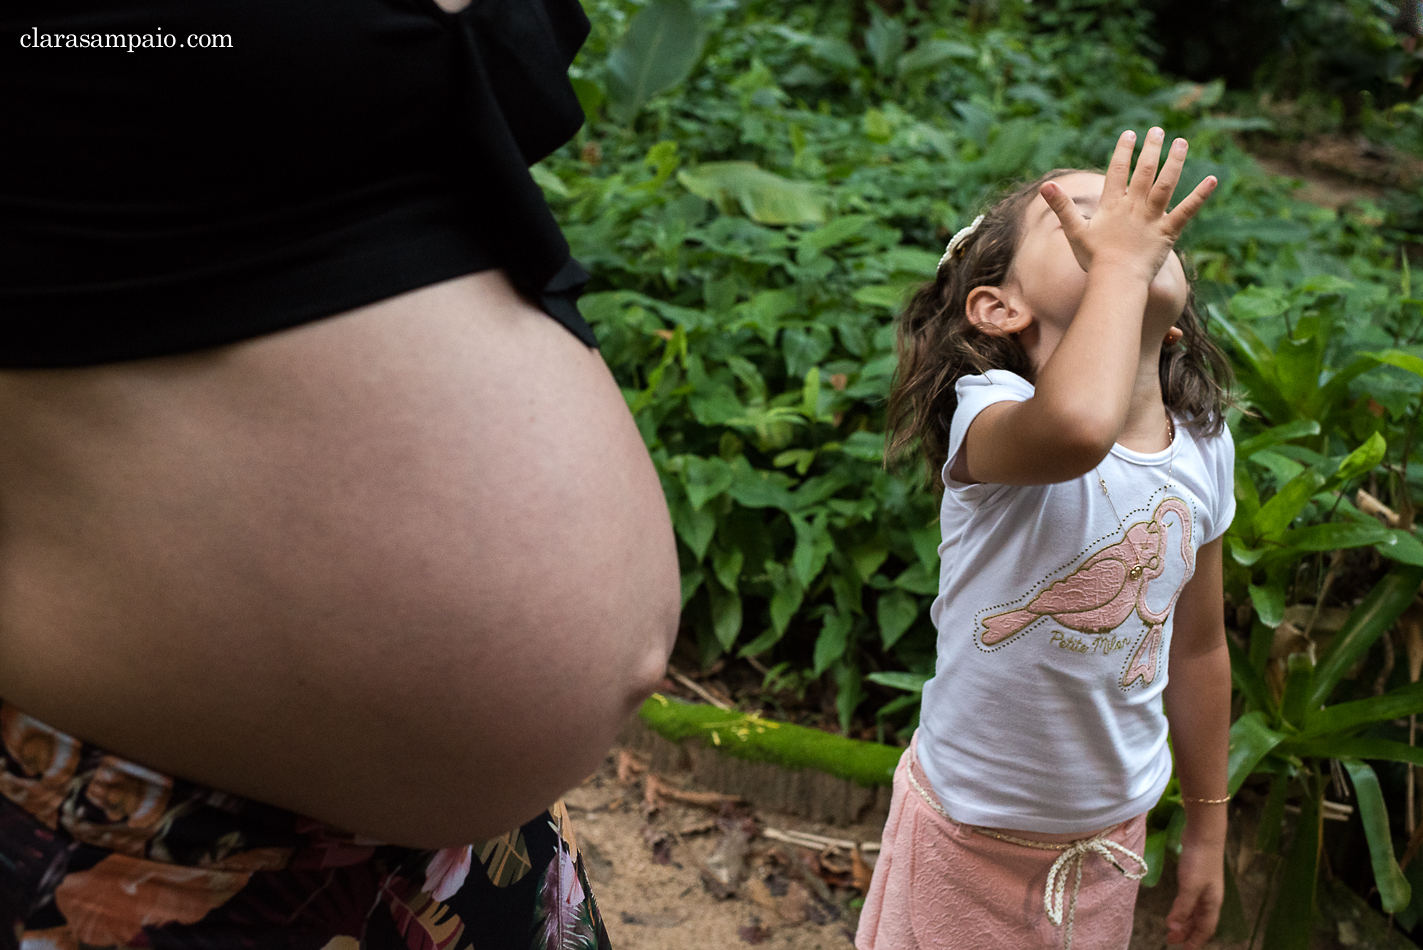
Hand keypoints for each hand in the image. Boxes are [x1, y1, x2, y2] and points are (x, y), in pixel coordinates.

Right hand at [1041, 128, 1216, 285]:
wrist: (1115, 281)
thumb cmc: (1093, 259)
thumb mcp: (1074, 231)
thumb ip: (1061, 206)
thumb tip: (1045, 186)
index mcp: (1112, 205)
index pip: (1118, 171)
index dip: (1123, 151)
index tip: (1129, 134)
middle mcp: (1134, 206)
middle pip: (1144, 171)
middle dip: (1151, 149)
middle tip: (1158, 130)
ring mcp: (1153, 218)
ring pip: (1166, 183)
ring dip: (1175, 161)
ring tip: (1181, 142)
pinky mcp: (1168, 232)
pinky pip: (1187, 210)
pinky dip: (1200, 195)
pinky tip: (1213, 179)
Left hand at [1166, 834, 1224, 948]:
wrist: (1204, 834)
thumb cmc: (1199, 861)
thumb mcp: (1190, 887)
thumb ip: (1182, 908)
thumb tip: (1173, 929)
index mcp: (1212, 904)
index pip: (1206, 929)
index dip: (1196, 941)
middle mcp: (1210, 898)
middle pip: (1200, 922)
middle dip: (1188, 933)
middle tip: (1171, 941)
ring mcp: (1204, 887)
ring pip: (1195, 911)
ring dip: (1184, 921)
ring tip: (1172, 929)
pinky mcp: (1196, 877)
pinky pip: (1190, 900)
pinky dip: (1184, 908)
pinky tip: (1177, 908)